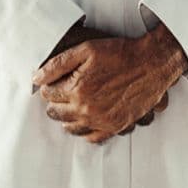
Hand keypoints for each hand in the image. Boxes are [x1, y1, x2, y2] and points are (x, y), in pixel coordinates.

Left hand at [32, 24, 187, 144]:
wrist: (151, 63)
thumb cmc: (119, 53)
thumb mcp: (86, 49)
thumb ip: (58, 64)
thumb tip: (36, 78)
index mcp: (77, 90)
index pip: (49, 94)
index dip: (49, 85)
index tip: (53, 80)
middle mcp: (87, 110)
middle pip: (57, 113)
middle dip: (54, 102)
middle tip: (60, 91)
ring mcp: (101, 121)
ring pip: (71, 127)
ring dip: (66, 116)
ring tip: (71, 104)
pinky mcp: (115, 127)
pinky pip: (91, 138)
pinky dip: (84, 131)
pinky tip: (85, 119)